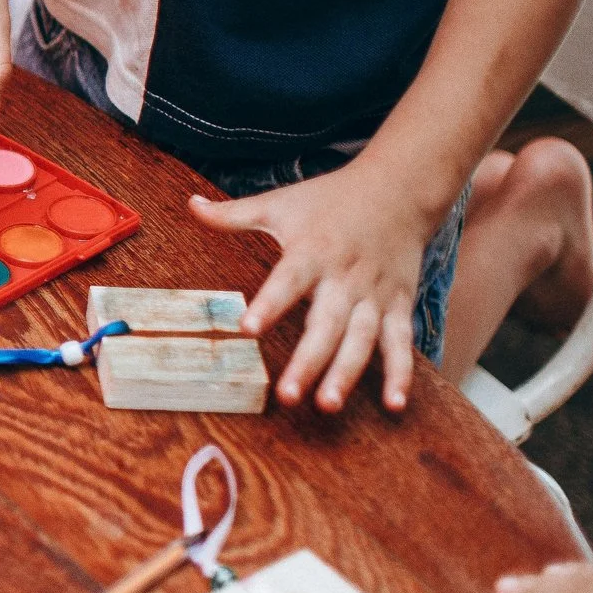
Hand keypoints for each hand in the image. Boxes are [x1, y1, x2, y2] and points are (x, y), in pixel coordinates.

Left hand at [190, 160, 439, 413]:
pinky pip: (401, 343)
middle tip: (286, 396)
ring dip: (346, 374)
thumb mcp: (281, 203)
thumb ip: (233, 213)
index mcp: (312, 252)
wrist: (400, 188)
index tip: (247, 329)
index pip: (287, 282)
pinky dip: (401, 373)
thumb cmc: (331, 199)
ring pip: (362, 340)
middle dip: (308, 362)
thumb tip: (190, 204)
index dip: (268, 305)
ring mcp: (375, 295)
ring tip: (327, 404)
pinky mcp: (399, 305)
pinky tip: (393, 404)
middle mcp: (345, 278)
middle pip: (326, 324)